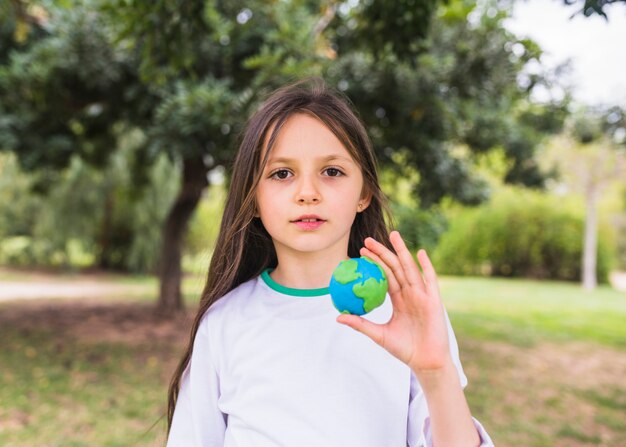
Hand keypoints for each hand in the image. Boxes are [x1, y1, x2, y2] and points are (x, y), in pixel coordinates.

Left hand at [336, 231, 452, 374]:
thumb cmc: (404, 349)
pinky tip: (420, 252)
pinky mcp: (433, 300)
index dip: (373, 262)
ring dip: (402, 251)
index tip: (360, 252)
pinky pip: (430, 280)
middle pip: (395, 267)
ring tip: (393, 235)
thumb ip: (360, 324)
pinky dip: (426, 265)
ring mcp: (422, 295)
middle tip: (367, 240)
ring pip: (410, 268)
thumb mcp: (378, 335)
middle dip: (382, 252)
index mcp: (398, 299)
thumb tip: (338, 318)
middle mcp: (410, 293)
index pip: (384, 275)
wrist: (426, 362)